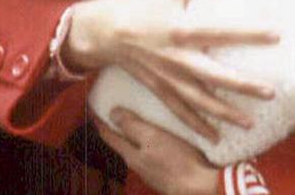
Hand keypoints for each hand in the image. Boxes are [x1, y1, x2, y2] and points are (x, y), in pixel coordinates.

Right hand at [63, 0, 277, 139]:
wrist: (107, 32)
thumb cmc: (143, 8)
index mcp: (182, 30)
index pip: (222, 32)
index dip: (248, 33)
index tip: (276, 34)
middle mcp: (177, 58)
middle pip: (215, 75)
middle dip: (243, 85)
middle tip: (270, 92)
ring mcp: (169, 77)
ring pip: (201, 100)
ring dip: (225, 112)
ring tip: (250, 121)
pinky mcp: (161, 89)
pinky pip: (181, 111)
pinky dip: (197, 125)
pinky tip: (215, 137)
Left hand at [96, 107, 219, 194]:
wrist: (202, 188)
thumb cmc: (177, 161)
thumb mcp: (152, 137)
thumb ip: (131, 126)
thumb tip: (111, 113)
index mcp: (131, 155)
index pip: (108, 136)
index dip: (99, 120)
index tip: (92, 107)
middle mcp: (138, 165)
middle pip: (121, 143)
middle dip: (116, 127)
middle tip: (114, 108)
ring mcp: (152, 171)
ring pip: (137, 149)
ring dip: (133, 134)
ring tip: (138, 118)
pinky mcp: (167, 174)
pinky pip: (152, 154)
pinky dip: (149, 141)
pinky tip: (160, 136)